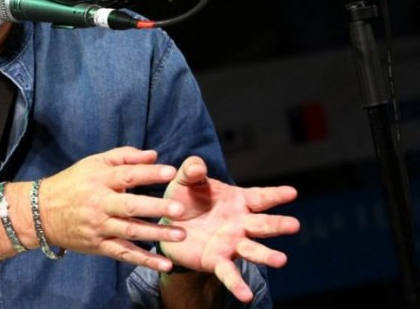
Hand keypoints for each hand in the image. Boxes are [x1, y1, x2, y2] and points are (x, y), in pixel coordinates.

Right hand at [35, 146, 189, 270]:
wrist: (41, 212)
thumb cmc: (73, 182)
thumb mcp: (94, 163)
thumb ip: (124, 157)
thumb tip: (154, 155)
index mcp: (99, 179)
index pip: (127, 175)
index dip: (149, 173)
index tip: (172, 172)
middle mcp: (100, 203)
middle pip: (130, 205)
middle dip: (155, 207)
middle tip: (179, 209)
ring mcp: (99, 226)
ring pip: (130, 231)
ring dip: (157, 234)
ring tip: (181, 235)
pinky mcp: (99, 245)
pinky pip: (124, 253)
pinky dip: (145, 261)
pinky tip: (165, 265)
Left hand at [158, 156, 299, 302]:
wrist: (168, 224)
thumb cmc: (183, 198)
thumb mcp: (185, 180)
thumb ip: (192, 170)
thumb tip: (198, 166)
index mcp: (237, 201)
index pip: (260, 197)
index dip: (275, 194)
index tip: (292, 192)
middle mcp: (241, 224)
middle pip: (263, 224)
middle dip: (278, 224)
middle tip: (294, 225)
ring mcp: (232, 244)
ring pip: (253, 250)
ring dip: (266, 255)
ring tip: (281, 260)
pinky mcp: (217, 261)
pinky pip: (229, 274)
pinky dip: (238, 285)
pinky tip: (246, 296)